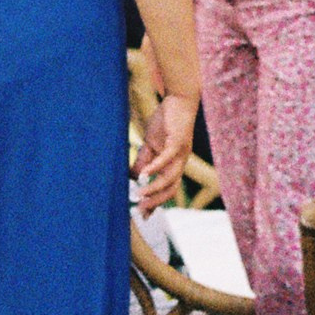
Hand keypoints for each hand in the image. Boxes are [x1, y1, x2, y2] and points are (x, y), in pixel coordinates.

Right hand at [135, 90, 196, 211]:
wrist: (179, 99)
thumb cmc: (165, 121)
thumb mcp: (150, 145)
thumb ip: (143, 161)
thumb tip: (133, 178)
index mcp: (173, 164)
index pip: (167, 189)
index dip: (155, 202)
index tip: (143, 215)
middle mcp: (180, 162)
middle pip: (171, 189)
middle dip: (156, 201)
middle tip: (140, 210)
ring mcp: (181, 153)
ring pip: (170, 178)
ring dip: (154, 189)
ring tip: (139, 196)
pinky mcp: (178, 141)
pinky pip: (167, 158)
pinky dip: (156, 167)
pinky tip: (144, 174)